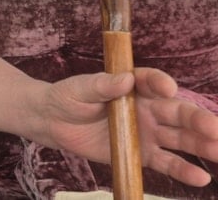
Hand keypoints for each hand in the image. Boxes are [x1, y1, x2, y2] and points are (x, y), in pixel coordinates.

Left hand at [43, 68, 217, 186]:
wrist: (54, 122)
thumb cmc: (68, 97)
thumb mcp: (79, 89)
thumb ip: (102, 85)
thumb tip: (124, 79)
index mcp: (134, 85)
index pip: (152, 82)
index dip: (160, 83)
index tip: (166, 88)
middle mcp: (148, 107)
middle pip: (177, 113)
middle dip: (198, 120)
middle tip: (215, 129)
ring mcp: (148, 132)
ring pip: (180, 139)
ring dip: (202, 146)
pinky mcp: (142, 153)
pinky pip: (166, 162)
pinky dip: (183, 170)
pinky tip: (200, 177)